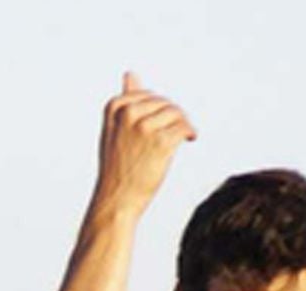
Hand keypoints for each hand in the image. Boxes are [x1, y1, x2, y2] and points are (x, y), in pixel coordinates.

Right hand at [95, 72, 195, 215]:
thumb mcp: (115, 130)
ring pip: (176, 113)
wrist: (116, 201)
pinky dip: (190, 132)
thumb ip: (125, 101)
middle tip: (174, 135)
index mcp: (116, 107)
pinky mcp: (161, 141)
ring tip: (182, 137)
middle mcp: (129, 113)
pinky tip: (191, 138)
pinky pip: (184, 127)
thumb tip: (131, 74)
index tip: (159, 128)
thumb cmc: (117, 169)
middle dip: (173, 117)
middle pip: (164, 103)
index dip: (159, 110)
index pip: (148, 96)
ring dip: (183, 124)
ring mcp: (145, 127)